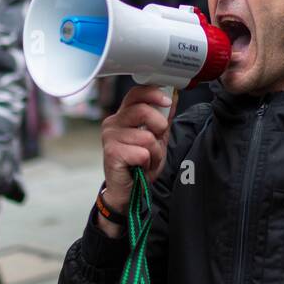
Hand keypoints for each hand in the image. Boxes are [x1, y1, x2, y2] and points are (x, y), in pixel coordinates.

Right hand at [100, 85, 172, 212]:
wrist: (128, 190)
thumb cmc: (139, 162)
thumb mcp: (156, 137)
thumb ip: (162, 117)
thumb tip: (173, 96)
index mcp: (123, 115)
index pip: (136, 93)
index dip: (153, 94)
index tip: (167, 101)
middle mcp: (113, 123)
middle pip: (142, 111)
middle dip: (159, 127)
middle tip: (157, 141)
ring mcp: (110, 137)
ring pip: (146, 136)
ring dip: (154, 152)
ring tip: (147, 159)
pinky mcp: (112, 153)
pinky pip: (142, 153)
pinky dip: (148, 162)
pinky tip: (140, 166)